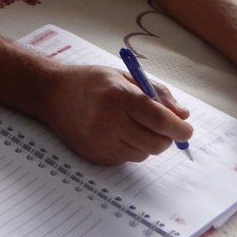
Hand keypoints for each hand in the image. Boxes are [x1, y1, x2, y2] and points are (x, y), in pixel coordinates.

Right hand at [40, 64, 193, 165]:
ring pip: (143, 154)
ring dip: (146, 143)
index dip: (179, 128)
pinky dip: (128, 148)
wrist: (51, 94)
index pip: (160, 120)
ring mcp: (100, 141)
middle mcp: (109, 121)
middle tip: (162, 128)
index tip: (185, 129)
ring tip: (131, 125)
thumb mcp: (123, 77)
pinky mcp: (95, 155)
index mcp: (118, 96)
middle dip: (166, 138)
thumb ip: (156, 94)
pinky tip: (114, 132)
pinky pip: (126, 159)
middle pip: (156, 143)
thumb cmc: (90, 82)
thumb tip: (182, 115)